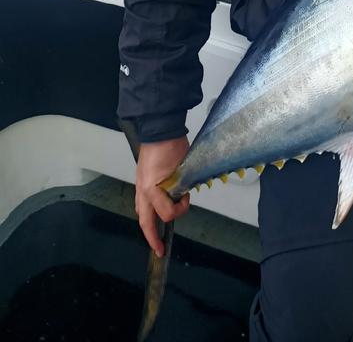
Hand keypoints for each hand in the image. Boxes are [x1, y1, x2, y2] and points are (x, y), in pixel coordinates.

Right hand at [135, 137, 190, 256]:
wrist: (159, 129)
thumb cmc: (172, 147)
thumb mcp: (182, 168)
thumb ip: (182, 187)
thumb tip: (183, 196)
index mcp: (153, 189)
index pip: (167, 213)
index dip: (180, 210)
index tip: (187, 200)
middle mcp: (143, 191)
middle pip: (144, 222)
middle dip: (152, 238)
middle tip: (159, 250)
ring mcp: (140, 186)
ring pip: (141, 212)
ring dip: (150, 223)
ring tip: (158, 231)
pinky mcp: (141, 181)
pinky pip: (142, 202)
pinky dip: (149, 210)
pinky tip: (156, 210)